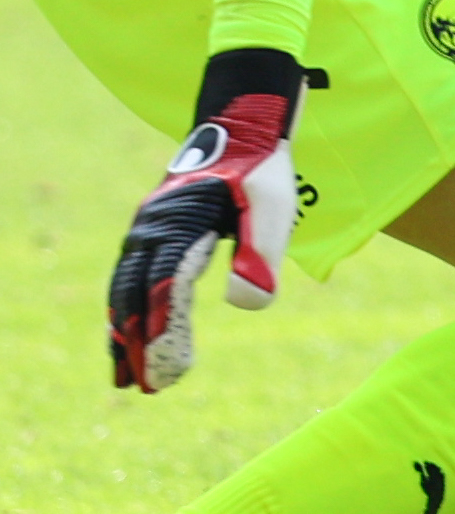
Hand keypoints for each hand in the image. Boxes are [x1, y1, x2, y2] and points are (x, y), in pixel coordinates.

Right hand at [110, 47, 304, 393]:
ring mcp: (146, 230)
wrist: (243, 125)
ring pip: (124, 289)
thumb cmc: (262, 171)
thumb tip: (248, 306)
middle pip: (133, 295)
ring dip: (122, 332)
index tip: (161, 368)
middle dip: (133, 343)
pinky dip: (126, 309)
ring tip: (124, 375)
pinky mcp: (151, 232)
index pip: (164, 287)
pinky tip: (128, 334)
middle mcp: (151, 229)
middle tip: (138, 387)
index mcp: (179, 224)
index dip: (161, 329)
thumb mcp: (272, 208)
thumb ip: (261, 254)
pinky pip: (130, 278)